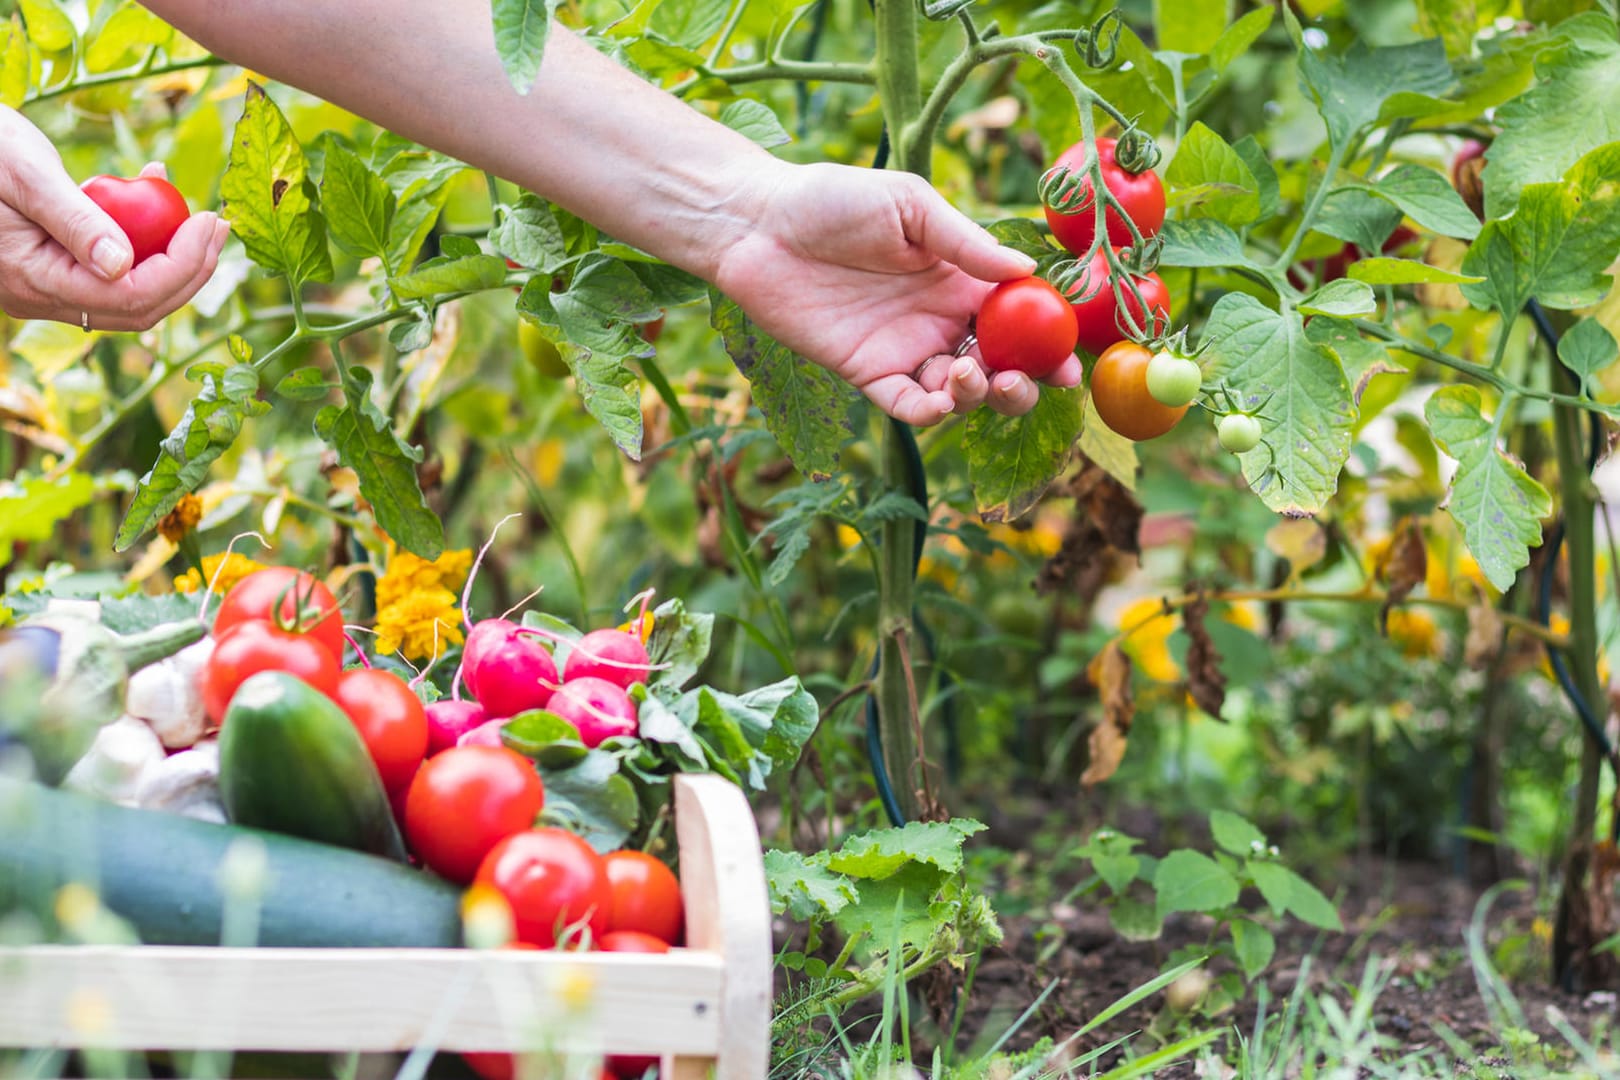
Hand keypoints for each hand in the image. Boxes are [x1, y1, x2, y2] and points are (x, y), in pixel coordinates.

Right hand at [0, 106, 228, 331]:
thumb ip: (75, 220)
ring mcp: (48, 289)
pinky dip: (143, 241)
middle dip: (189, 269)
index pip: (129, 297)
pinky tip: (152, 193)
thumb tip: (123, 266)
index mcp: (32, 279)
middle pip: (138, 306)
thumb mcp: (25, 174)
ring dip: (172, 256)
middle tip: (219, 224)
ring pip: (130, 292)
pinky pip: (113, 271)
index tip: (210, 223)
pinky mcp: (55, 271)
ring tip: (194, 210)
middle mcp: (40, 297)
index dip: (181, 267)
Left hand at [713, 162, 1083, 425]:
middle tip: (1023, 380)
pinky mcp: (867, 373)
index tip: (1069, 361)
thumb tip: (1026, 270)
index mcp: (961, 279)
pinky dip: (931, 412)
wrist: (760, 224)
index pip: (1019, 319)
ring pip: (959, 393)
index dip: (1048, 343)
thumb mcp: (910, 206)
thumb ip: (966, 243)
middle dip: (1022, 383)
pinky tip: (942, 398)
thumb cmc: (834, 200)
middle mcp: (940, 320)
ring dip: (978, 395)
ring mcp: (905, 350)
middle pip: (999, 366)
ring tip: (969, 373)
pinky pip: (907, 406)